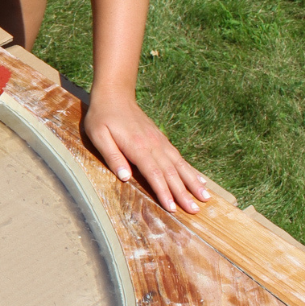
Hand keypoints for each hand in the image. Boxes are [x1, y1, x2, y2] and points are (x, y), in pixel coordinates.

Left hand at [83, 90, 210, 213]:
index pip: (154, 173)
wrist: (115, 94)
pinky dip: (190, 170)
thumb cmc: (102, 116)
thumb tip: (125, 177)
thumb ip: (112, 156)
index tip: (173, 208)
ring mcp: (159, 142)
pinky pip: (179, 157)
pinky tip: (199, 180)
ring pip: (179, 165)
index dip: (164, 192)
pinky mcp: (161, 139)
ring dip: (192, 183)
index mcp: (137, 147)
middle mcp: (153, 145)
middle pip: (171, 173)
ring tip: (205, 198)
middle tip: (196, 210)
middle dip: (184, 193)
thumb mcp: (98, 135)